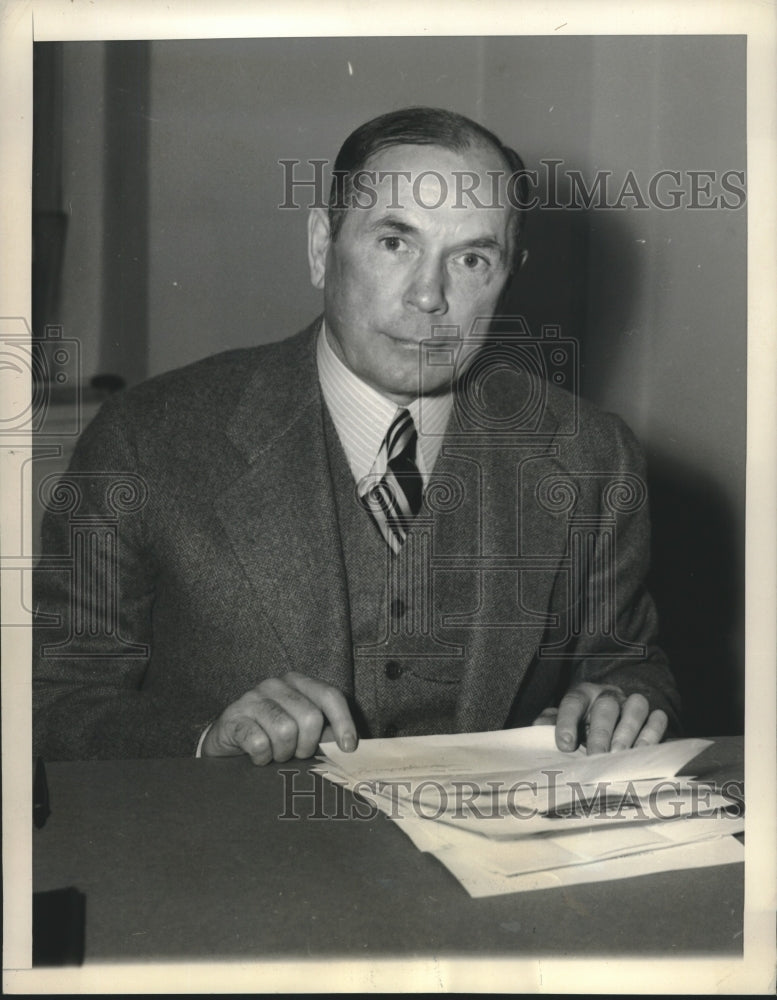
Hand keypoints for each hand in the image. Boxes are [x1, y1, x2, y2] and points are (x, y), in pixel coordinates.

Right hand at [201, 671, 356, 763]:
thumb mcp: (301, 732)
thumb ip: (324, 733)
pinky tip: (258, 756)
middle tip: (296, 754)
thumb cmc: (271, 736)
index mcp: (298, 683)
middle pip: (310, 718)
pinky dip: (263, 757)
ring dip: (283, 753)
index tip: (348, 748)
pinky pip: (259, 743)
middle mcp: (276, 684)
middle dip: (307, 745)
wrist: (228, 742)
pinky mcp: (233, 716)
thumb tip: (349, 747)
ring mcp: (252, 698)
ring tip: (276, 754)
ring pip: (285, 731)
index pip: (329, 696)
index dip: (343, 722)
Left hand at [533, 682, 667, 754]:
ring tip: (620, 756)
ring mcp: (632, 704)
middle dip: (600, 733)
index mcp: (583, 694)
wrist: (612, 717)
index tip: (564, 745)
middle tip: (595, 757)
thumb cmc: (582, 725)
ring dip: (628, 732)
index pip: (573, 702)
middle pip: (606, 706)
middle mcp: (609, 695)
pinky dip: (653, 734)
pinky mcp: (654, 715)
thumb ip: (549, 723)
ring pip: (636, 708)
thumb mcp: (564, 722)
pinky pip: (658, 718)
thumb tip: (536, 727)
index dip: (567, 722)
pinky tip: (644, 752)